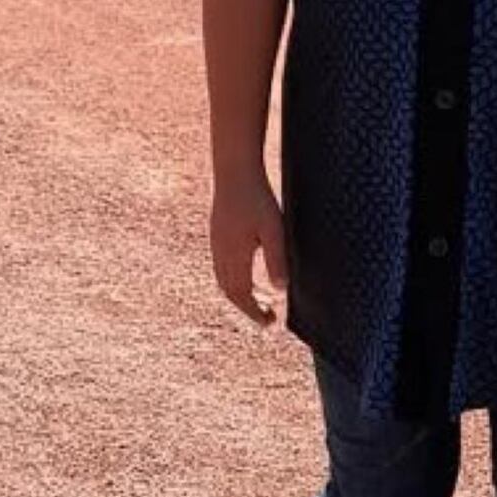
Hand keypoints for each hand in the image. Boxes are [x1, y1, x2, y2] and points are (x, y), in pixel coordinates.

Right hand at [210, 182, 287, 325]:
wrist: (234, 172)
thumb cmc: (258, 199)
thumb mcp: (273, 229)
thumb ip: (276, 259)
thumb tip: (280, 291)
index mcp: (235, 256)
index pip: (242, 295)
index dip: (255, 313)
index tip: (270, 324)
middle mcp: (221, 254)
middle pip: (231, 292)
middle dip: (248, 308)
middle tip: (269, 318)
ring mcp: (217, 245)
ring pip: (224, 281)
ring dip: (241, 296)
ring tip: (261, 302)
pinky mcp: (218, 236)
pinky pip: (223, 268)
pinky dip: (235, 281)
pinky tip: (248, 276)